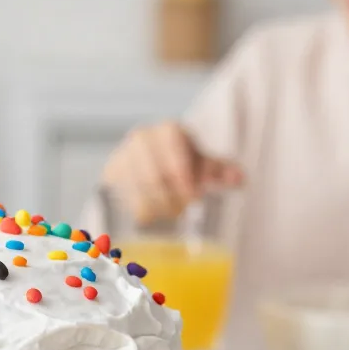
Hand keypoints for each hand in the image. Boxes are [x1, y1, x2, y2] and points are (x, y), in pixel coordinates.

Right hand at [101, 122, 243, 223]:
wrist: (148, 166)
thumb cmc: (181, 166)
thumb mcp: (202, 165)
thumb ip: (219, 171)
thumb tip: (239, 179)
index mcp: (168, 131)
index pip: (172, 145)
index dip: (183, 172)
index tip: (194, 197)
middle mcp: (141, 139)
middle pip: (154, 172)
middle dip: (170, 196)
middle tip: (182, 211)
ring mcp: (122, 157)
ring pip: (136, 188)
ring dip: (155, 206)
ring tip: (169, 214)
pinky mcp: (109, 177)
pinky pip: (121, 198)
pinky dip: (138, 211)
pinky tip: (151, 218)